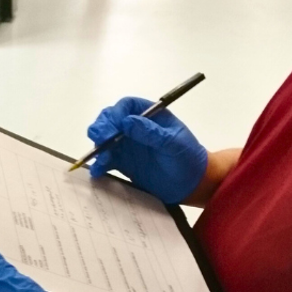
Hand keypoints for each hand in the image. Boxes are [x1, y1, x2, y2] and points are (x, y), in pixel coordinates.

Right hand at [87, 96, 207, 203]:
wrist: (193, 185)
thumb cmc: (188, 158)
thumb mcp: (174, 143)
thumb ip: (152, 133)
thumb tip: (127, 122)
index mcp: (149, 115)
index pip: (127, 106)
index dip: (117, 113)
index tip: (114, 125)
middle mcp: (134, 127)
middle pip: (110, 120)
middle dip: (102, 127)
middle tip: (101, 139)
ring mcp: (127, 145)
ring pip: (104, 139)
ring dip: (98, 146)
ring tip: (101, 158)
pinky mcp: (123, 163)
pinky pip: (107, 160)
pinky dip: (100, 164)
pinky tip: (98, 170)